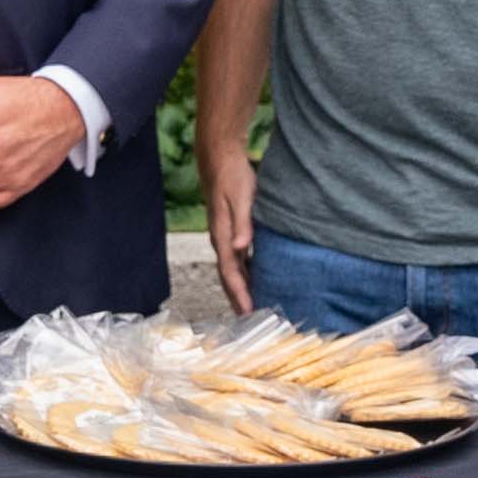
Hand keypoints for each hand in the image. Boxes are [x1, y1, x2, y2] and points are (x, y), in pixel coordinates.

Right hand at [205, 146, 256, 311]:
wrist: (219, 156)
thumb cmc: (232, 176)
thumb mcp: (241, 198)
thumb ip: (243, 224)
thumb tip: (240, 248)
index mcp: (222, 236)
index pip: (231, 274)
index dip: (240, 295)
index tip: (250, 313)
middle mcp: (221, 240)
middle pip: (229, 278)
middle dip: (239, 299)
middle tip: (252, 321)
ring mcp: (224, 235)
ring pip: (233, 269)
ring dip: (243, 288)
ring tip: (255, 305)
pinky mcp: (230, 229)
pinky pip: (238, 258)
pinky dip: (246, 271)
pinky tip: (257, 276)